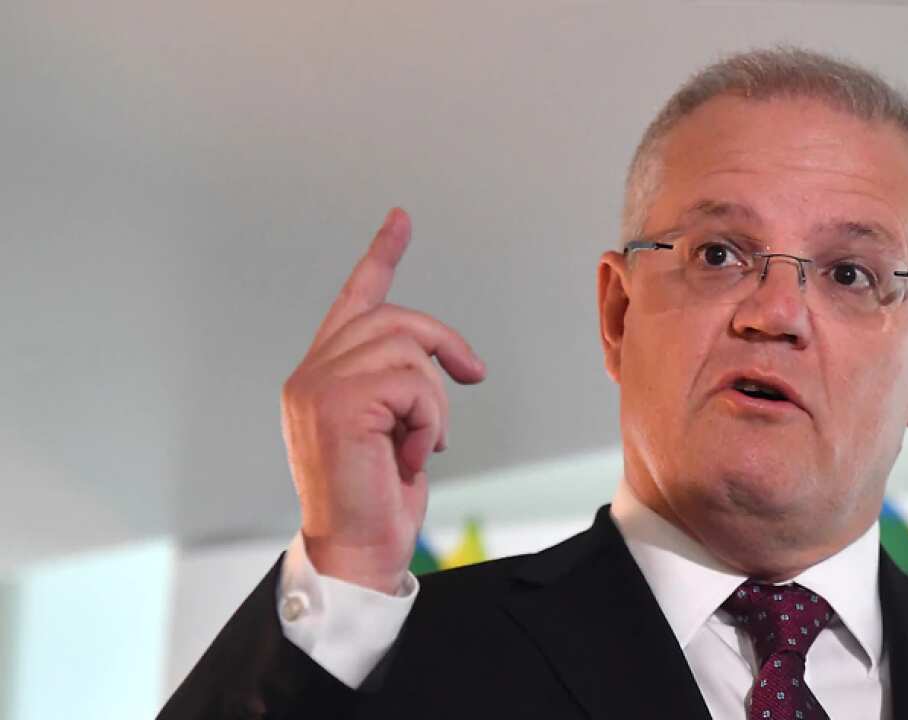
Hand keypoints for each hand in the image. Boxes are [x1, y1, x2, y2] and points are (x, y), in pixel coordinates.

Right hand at [281, 208, 485, 593]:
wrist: (357, 550)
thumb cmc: (378, 497)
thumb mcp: (390, 428)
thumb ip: (393, 384)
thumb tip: (436, 358)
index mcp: (318, 375)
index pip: (354, 301)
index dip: (380, 257)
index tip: (401, 219)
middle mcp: (309, 374)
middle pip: (396, 319)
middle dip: (445, 344)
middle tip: (471, 374)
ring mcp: (318, 385)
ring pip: (409, 351)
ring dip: (434, 400)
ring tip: (420, 441)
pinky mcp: (339, 402)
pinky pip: (415, 383)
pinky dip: (429, 419)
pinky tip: (411, 453)